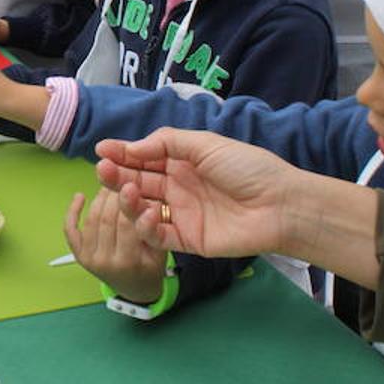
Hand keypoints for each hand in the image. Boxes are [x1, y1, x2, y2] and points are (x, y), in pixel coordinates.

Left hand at [65, 189, 167, 304]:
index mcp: (128, 262)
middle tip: (122, 177)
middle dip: (114, 195)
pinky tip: (80, 196)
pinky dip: (72, 212)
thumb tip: (148, 199)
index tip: (133, 183)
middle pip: (107, 219)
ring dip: (99, 198)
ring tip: (110, 183)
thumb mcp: (160, 252)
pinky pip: (70, 230)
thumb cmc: (150, 268)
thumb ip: (154, 229)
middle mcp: (105, 261)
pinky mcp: (79, 255)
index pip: (126, 223)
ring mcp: (89, 258)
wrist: (135, 290)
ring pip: (92, 220)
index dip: (129, 201)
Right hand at [94, 128, 294, 258]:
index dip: (122, 153)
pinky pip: (158, 235)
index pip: (144, 158)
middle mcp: (178, 188)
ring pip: (143, 209)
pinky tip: (149, 214)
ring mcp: (181, 214)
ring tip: (128, 192)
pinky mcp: (187, 240)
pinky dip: (146, 226)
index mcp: (182, 163)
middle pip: (138, 182)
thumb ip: (167, 143)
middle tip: (102, 170)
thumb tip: (132, 147)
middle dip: (118, 176)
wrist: (281, 205)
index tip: (102, 149)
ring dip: (129, 200)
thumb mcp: (206, 145)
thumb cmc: (248, 168)